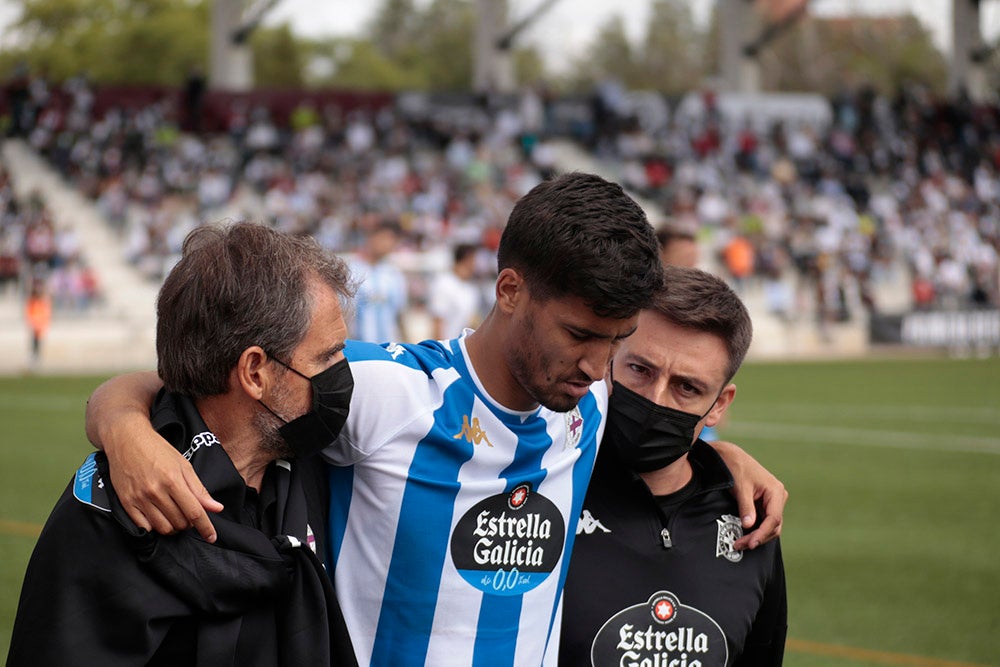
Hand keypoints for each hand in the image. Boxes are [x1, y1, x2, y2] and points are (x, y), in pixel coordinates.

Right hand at [86, 371, 222, 541]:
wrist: (126, 439)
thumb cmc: (158, 449)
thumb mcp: (183, 465)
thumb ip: (199, 489)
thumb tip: (217, 508)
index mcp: (173, 480)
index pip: (195, 512)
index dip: (206, 527)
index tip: (212, 537)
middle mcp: (155, 492)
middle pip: (180, 522)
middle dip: (189, 523)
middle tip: (188, 512)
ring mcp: (139, 498)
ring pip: (163, 528)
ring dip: (174, 527)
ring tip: (175, 514)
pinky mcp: (126, 503)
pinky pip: (144, 527)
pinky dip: (155, 526)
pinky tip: (159, 516)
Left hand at [711, 440, 786, 549]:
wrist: (731, 457)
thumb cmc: (737, 468)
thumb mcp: (741, 488)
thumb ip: (746, 507)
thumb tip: (749, 526)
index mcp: (776, 492)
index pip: (774, 519)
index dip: (763, 533)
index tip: (751, 543)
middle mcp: (777, 498)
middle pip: (773, 525)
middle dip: (758, 537)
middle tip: (740, 545)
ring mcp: (772, 502)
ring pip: (768, 526)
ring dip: (755, 536)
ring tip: (739, 543)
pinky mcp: (764, 505)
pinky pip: (762, 521)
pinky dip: (754, 530)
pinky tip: (743, 536)